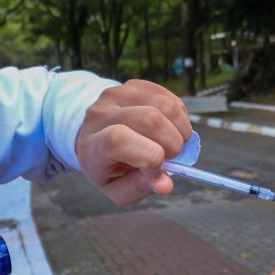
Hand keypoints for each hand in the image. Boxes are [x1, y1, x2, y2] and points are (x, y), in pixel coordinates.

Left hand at [75, 80, 190, 205]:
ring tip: (174, 142)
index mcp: (93, 144)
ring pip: (166, 106)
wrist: (95, 134)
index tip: (156, 172)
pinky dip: (181, 117)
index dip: (148, 157)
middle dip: (173, 144)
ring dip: (181, 129)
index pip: (119, 140)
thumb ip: (139, 189)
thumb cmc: (108, 165)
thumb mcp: (116, 187)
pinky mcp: (135, 85)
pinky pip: (170, 98)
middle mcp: (102, 113)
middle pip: (150, 119)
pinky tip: (172, 128)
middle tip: (171, 156)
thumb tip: (166, 185)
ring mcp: (119, 94)